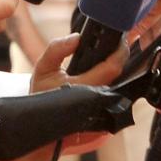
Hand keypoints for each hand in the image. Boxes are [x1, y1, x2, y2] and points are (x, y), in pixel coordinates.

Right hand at [27, 35, 109, 155]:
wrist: (39, 123)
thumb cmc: (40, 95)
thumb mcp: (43, 69)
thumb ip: (57, 50)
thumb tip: (76, 38)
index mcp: (84, 87)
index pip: (112, 68)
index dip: (120, 52)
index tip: (120, 40)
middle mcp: (97, 99)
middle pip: (119, 75)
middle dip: (119, 58)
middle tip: (115, 43)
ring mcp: (101, 107)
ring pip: (118, 84)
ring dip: (115, 69)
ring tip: (109, 54)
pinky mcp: (102, 112)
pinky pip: (113, 92)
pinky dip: (111, 79)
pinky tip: (103, 71)